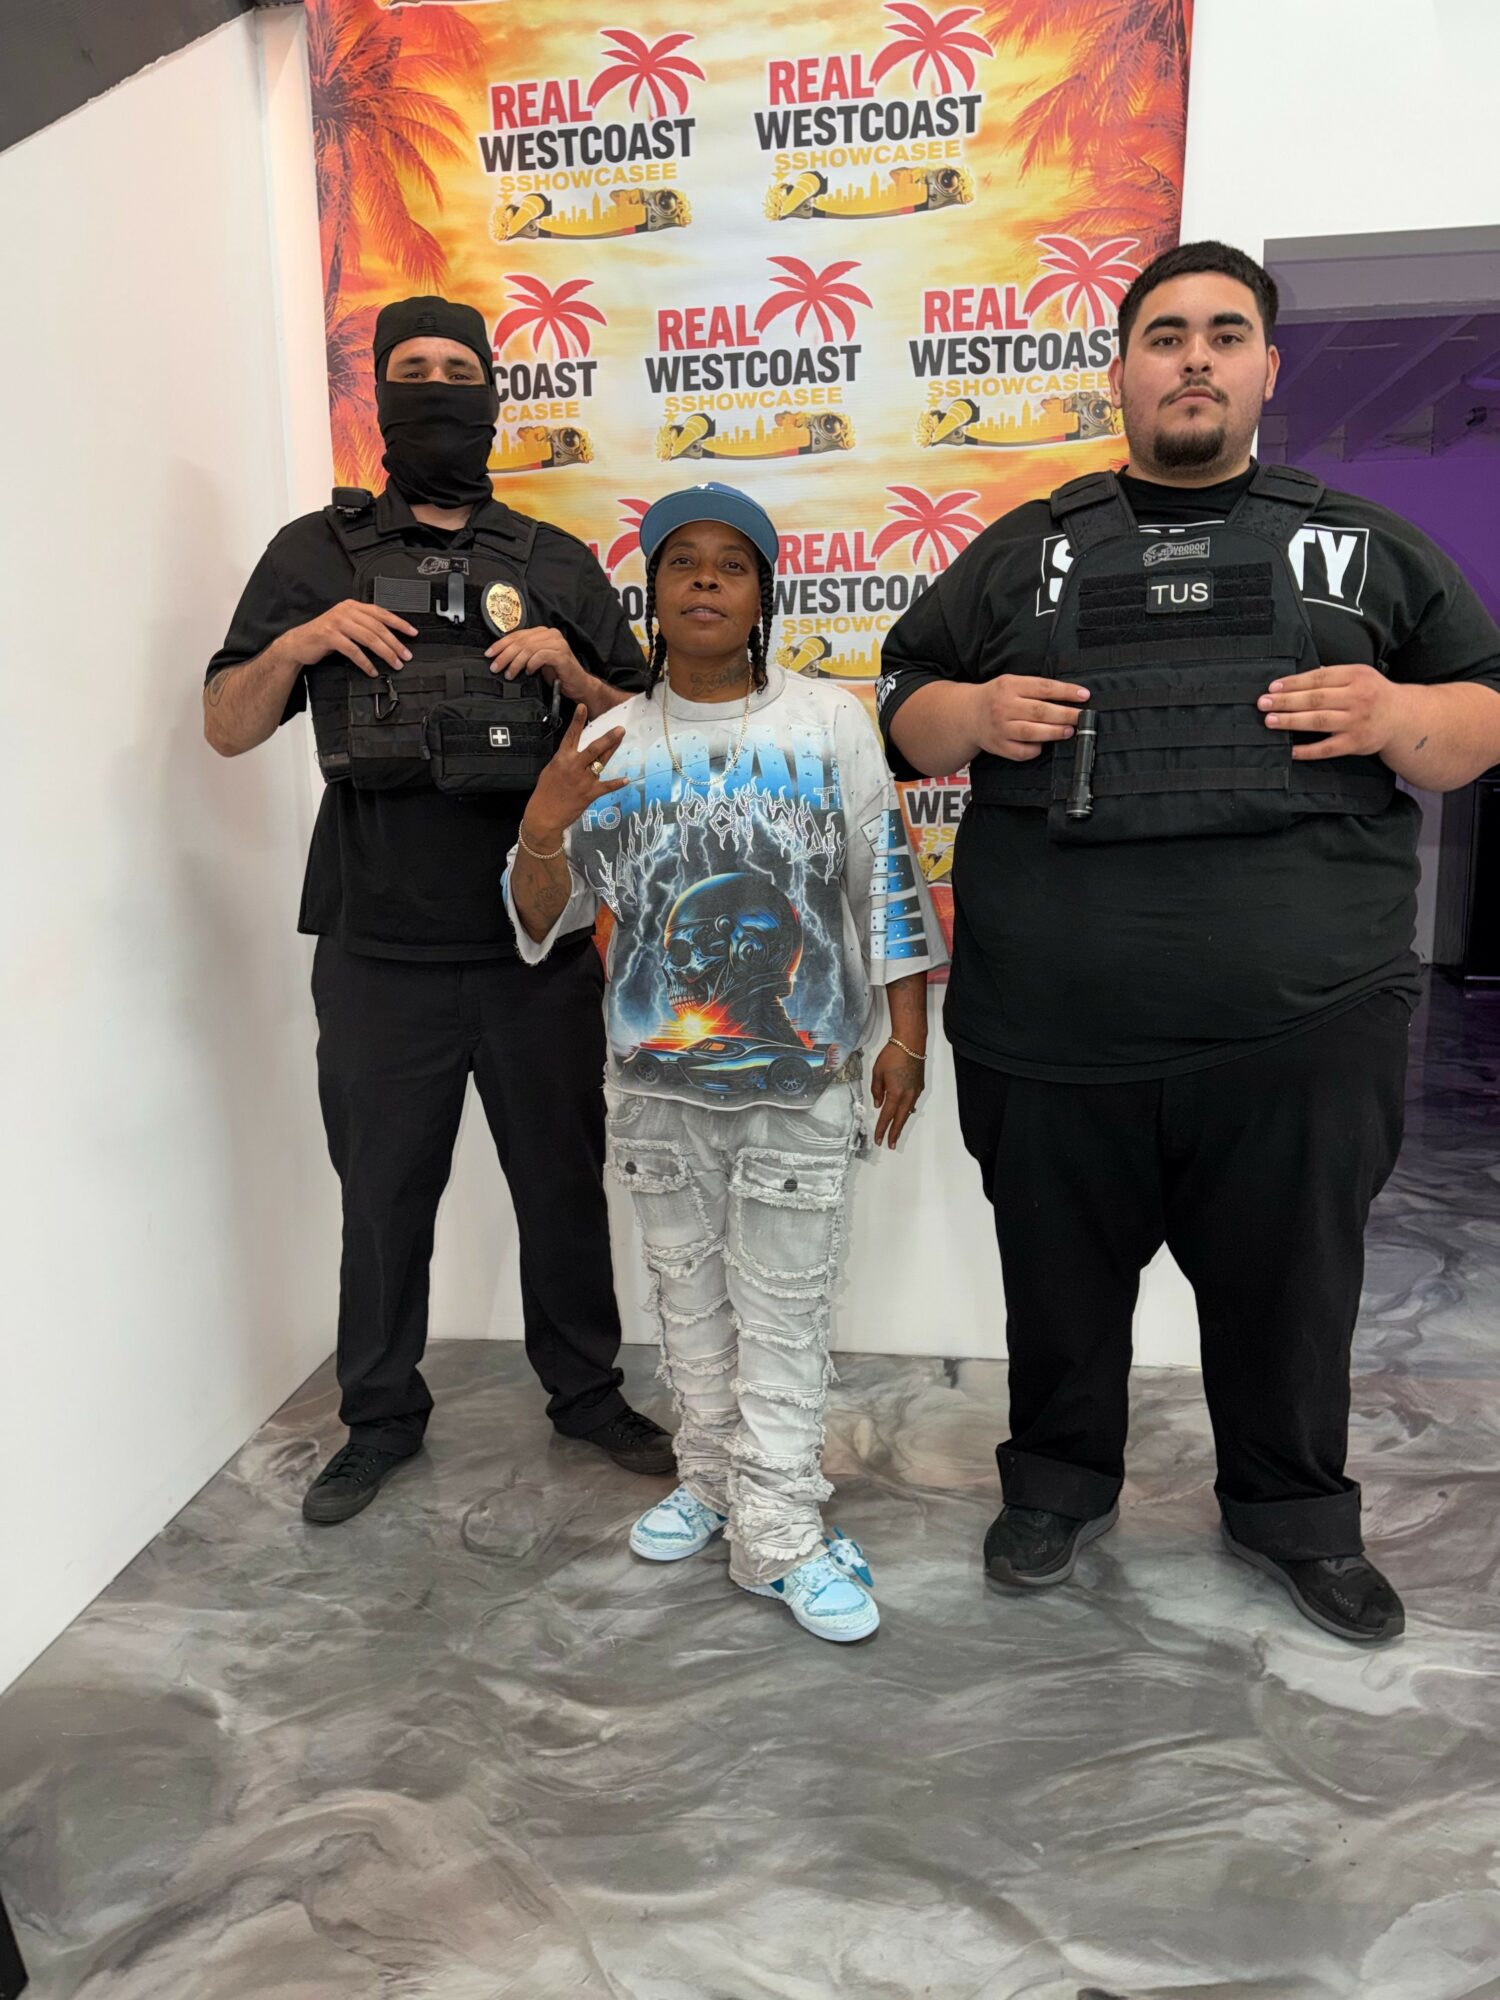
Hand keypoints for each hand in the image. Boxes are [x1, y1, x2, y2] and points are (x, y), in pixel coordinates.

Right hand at [277, 599, 415, 676]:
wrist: (299, 642)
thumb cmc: (325, 636)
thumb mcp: (346, 625)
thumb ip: (363, 625)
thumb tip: (389, 637)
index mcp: (352, 606)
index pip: (381, 613)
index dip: (399, 623)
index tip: (413, 633)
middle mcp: (346, 611)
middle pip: (377, 627)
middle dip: (395, 643)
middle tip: (406, 655)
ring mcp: (337, 622)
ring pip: (368, 638)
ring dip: (385, 653)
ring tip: (395, 664)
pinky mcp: (329, 636)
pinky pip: (353, 650)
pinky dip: (365, 662)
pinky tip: (372, 670)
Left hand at [489, 625, 596, 703]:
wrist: (578, 685)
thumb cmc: (557, 673)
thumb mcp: (536, 661)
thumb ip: (523, 654)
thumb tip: (500, 656)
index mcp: (543, 633)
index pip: (517, 635)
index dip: (501, 644)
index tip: (489, 654)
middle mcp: (551, 634)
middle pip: (521, 641)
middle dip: (505, 655)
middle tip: (496, 667)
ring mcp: (558, 643)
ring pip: (529, 648)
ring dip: (516, 662)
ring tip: (509, 673)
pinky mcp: (562, 655)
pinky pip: (541, 656)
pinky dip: (532, 664)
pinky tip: (529, 672)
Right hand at [522, 705, 627, 844]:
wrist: (544, 815)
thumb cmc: (545, 792)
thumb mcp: (550, 770)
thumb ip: (563, 760)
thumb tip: (572, 752)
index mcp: (562, 759)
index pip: (571, 736)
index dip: (577, 721)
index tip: (583, 707)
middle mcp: (574, 767)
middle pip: (593, 748)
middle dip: (607, 738)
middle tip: (619, 728)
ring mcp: (583, 780)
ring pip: (601, 762)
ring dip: (612, 750)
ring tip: (621, 739)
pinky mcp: (590, 793)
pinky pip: (606, 786)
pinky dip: (617, 783)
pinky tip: (627, 779)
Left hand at [870, 1041, 924, 1149]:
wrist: (910, 1043)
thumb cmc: (892, 1055)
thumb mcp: (877, 1072)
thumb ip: (877, 1090)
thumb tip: (878, 1104)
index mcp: (895, 1093)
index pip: (887, 1116)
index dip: (882, 1129)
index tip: (879, 1140)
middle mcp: (908, 1096)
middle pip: (900, 1119)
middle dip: (895, 1133)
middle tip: (891, 1144)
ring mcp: (915, 1092)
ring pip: (908, 1112)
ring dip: (901, 1123)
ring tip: (896, 1133)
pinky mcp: (919, 1086)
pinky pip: (912, 1103)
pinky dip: (907, 1111)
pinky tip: (904, 1113)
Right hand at [970, 675, 1089, 761]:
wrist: (966, 714)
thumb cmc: (995, 697)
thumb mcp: (1011, 683)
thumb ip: (1035, 688)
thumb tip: (1068, 697)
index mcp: (1009, 686)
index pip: (1043, 688)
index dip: (1066, 692)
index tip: (1084, 695)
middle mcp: (1003, 707)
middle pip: (1040, 711)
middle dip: (1065, 714)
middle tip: (1081, 717)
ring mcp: (1000, 728)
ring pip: (1032, 732)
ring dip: (1054, 732)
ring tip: (1069, 731)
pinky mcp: (998, 746)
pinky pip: (1021, 751)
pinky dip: (1035, 749)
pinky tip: (1043, 744)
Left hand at [1258, 664, 1402, 760]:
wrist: (1403, 718)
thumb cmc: (1373, 694)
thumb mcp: (1360, 675)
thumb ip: (1332, 676)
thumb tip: (1297, 680)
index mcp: (1356, 676)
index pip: (1318, 678)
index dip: (1293, 683)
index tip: (1272, 687)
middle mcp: (1357, 698)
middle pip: (1315, 699)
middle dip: (1285, 701)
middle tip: (1263, 704)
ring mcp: (1356, 722)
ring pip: (1318, 721)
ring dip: (1291, 721)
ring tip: (1270, 721)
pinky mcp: (1355, 743)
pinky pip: (1327, 748)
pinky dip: (1307, 750)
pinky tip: (1290, 749)